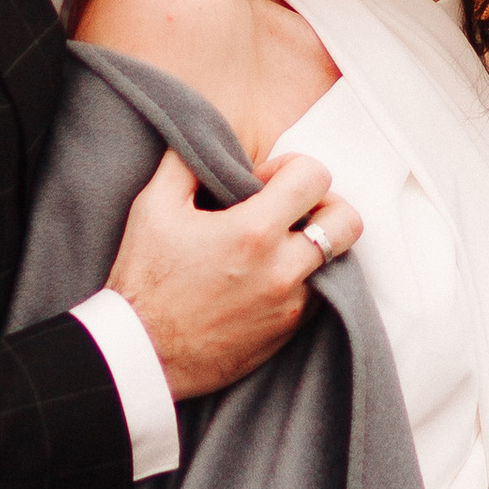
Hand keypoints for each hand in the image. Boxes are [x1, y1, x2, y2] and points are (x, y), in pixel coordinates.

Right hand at [107, 147, 361, 399]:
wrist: (141, 354)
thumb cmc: (143, 280)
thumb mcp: (153, 206)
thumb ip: (186, 160)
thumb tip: (209, 134)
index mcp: (253, 232)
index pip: (315, 176)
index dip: (292, 168)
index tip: (263, 182)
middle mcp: (282, 270)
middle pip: (347, 221)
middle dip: (323, 205)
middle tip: (288, 210)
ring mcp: (290, 306)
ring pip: (336, 260)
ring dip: (313, 244)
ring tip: (275, 245)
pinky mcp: (288, 333)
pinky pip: (318, 295)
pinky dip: (302, 278)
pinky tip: (265, 276)